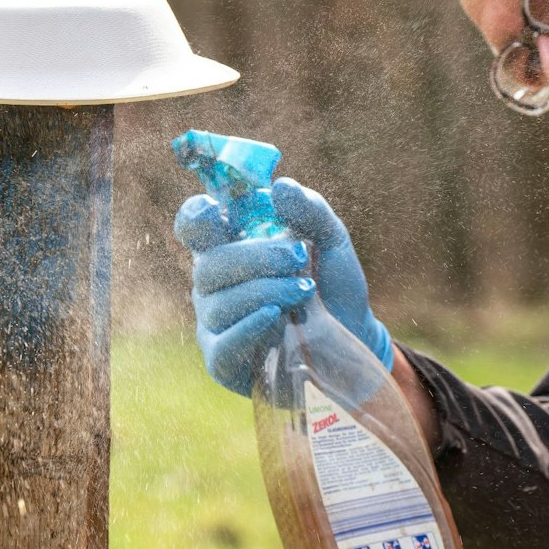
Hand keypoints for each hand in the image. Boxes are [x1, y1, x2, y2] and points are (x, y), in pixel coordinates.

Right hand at [174, 178, 392, 392]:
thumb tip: (280, 188)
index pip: (194, 226)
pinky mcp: (223, 361)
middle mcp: (214, 284)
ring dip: (267, 291)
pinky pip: (223, 344)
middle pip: (209, 265)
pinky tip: (274, 317)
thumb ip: (309, 210)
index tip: (214, 210)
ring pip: (219, 303)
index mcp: (229, 247)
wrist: (354, 333)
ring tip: (304, 291)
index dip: (195, 216)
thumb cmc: (332, 283)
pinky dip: (248, 327)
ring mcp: (215, 323)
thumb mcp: (330, 238)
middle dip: (256, 258)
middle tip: (298, 257)